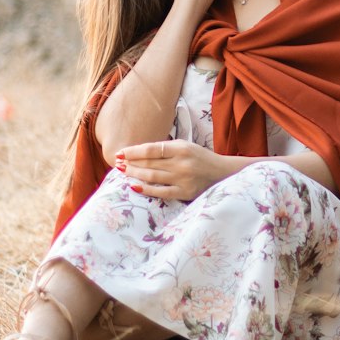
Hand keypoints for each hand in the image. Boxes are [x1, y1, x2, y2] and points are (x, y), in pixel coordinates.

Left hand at [114, 139, 232, 202]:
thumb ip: (166, 148)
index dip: (133, 151)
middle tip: (117, 163)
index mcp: (182, 148)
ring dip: (134, 174)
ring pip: (152, 177)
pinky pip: (160, 192)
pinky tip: (133, 186)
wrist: (223, 173)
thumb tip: (139, 153)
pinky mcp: (184, 193)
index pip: (152, 149)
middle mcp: (182, 163)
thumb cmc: (200, 158)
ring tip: (123, 171)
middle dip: (130, 163)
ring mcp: (183, 179)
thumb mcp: (186, 146)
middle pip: (149, 163)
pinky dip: (146, 189)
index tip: (120, 153)